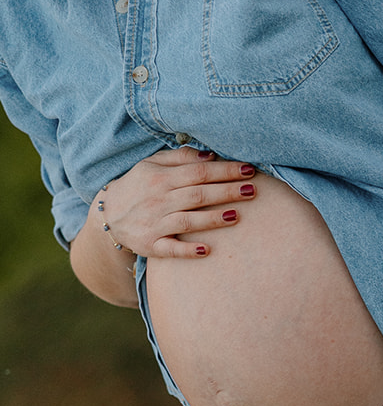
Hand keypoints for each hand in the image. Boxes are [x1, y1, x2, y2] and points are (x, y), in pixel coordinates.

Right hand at [94, 147, 257, 258]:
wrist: (107, 216)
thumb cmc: (137, 187)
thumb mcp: (151, 165)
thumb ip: (180, 159)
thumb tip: (210, 155)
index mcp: (162, 178)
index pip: (199, 172)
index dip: (225, 170)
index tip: (249, 169)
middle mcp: (159, 200)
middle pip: (198, 194)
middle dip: (227, 191)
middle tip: (253, 189)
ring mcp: (155, 224)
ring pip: (188, 220)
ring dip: (212, 219)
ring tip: (236, 215)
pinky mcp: (151, 245)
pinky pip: (171, 248)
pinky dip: (188, 250)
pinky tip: (207, 250)